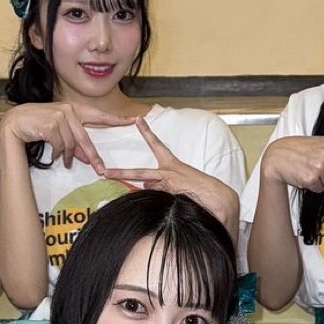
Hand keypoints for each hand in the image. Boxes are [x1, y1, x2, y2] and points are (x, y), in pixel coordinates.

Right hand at [0, 102, 131, 173]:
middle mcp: (69, 110)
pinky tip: (52, 153)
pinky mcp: (51, 124)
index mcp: (74, 109)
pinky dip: (57, 154)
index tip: (133, 120)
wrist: (15, 121)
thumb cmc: (37, 125)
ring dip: (67, 156)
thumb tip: (86, 158)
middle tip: (100, 170)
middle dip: (93, 157)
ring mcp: (60, 116)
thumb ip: (74, 141)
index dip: (116, 119)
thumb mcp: (59, 132)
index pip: (99, 115)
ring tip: (62, 159)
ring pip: (71, 145)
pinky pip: (60, 147)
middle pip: (86, 139)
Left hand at [113, 118, 237, 226]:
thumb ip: (162, 184)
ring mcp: (168, 184)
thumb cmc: (203, 191)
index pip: (157, 145)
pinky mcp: (170, 194)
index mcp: (173, 165)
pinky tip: (170, 203)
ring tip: (126, 190)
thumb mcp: (180, 184)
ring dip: (142, 191)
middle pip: (140, 172)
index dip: (147, 132)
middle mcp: (169, 172)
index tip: (138, 120)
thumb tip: (146, 185)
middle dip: (121, 172)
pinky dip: (159, 203)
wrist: (219, 197)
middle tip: (105, 172)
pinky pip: (158, 198)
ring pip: (148, 188)